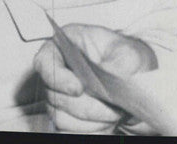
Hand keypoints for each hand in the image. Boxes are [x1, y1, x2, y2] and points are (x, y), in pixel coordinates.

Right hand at [34, 24, 155, 133]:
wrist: (131, 75)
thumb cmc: (124, 57)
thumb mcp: (128, 50)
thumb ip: (120, 59)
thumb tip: (111, 72)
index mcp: (66, 45)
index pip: (45, 61)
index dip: (58, 77)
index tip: (79, 89)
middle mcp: (57, 72)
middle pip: (55, 95)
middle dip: (86, 106)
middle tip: (111, 107)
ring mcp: (58, 96)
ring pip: (61, 117)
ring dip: (89, 121)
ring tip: (113, 115)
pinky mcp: (64, 116)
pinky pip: (67, 131)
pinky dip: (87, 131)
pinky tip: (105, 124)